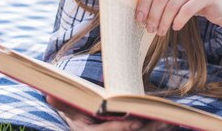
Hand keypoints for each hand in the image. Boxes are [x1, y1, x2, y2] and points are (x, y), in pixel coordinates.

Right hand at [46, 95, 172, 130]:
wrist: (88, 130)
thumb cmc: (78, 116)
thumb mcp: (68, 111)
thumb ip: (62, 104)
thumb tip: (49, 95)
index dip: (124, 128)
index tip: (137, 121)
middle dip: (148, 129)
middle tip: (163, 119)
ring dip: (157, 129)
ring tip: (172, 119)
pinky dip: (158, 127)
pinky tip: (171, 121)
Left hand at [136, 0, 221, 35]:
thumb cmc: (194, 1)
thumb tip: (137, 10)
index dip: (143, 3)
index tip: (139, 19)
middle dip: (153, 16)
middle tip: (150, 29)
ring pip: (172, 5)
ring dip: (164, 22)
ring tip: (161, 32)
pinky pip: (186, 10)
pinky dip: (178, 21)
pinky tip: (176, 27)